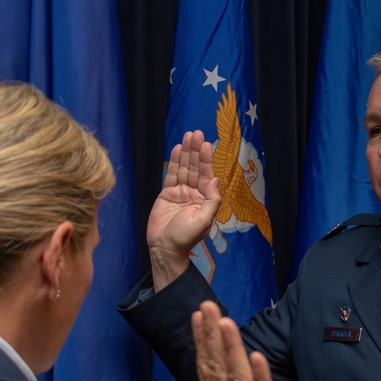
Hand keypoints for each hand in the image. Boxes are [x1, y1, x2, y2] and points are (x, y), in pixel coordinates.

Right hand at [148, 130, 220, 289]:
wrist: (164, 248)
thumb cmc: (185, 237)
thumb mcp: (203, 220)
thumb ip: (211, 200)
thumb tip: (216, 179)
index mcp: (205, 199)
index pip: (207, 175)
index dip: (206, 159)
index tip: (206, 144)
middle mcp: (194, 193)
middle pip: (196, 168)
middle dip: (196, 150)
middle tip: (196, 133)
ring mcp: (180, 192)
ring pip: (184, 168)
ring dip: (186, 152)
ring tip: (187, 135)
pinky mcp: (167, 194)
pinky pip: (171, 175)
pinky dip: (174, 162)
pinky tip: (177, 149)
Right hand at [189, 301, 295, 380]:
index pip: (206, 373)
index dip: (202, 343)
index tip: (199, 318)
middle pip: (217, 370)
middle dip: (211, 336)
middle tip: (207, 308)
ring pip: (236, 380)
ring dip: (230, 349)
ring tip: (224, 322)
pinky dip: (259, 380)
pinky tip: (254, 358)